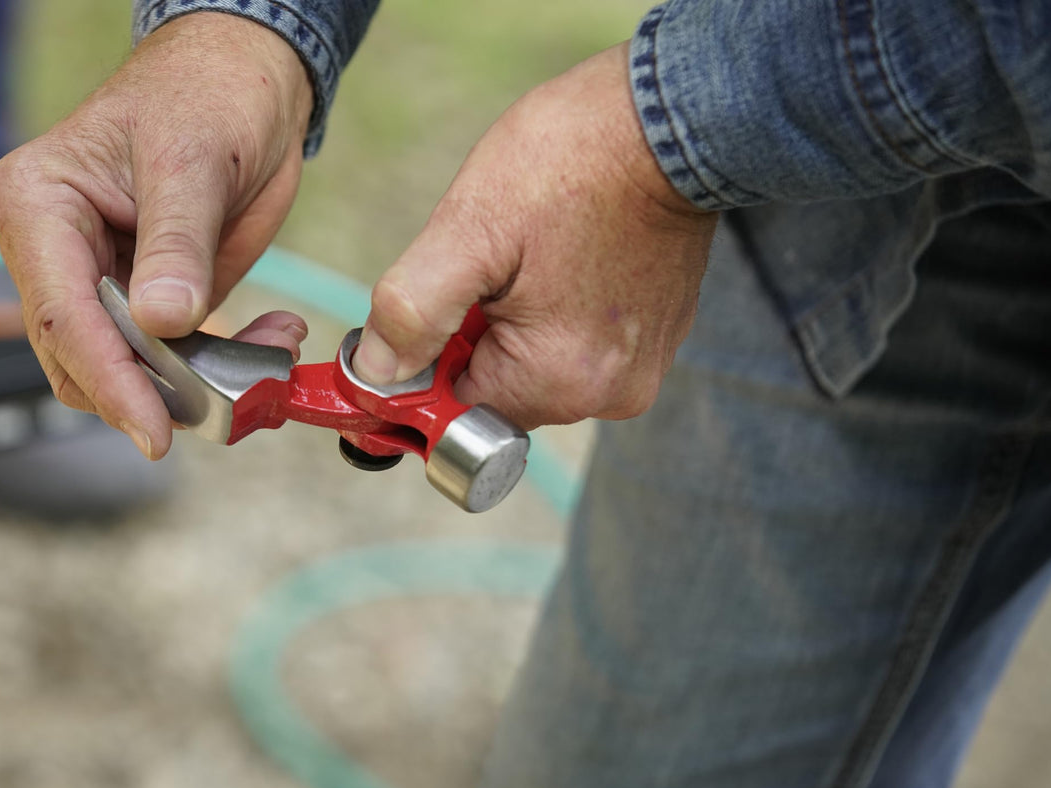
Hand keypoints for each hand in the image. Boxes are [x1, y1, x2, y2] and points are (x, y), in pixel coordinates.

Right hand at [0, 13, 312, 458]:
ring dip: (197, 382)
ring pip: (125, 370)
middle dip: (156, 390)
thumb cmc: (208, 91)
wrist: (250, 77)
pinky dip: (220, 365)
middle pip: (83, 358)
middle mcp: (52, 251)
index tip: (155, 431)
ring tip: (269, 347)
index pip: (61, 315)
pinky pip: (169, 359)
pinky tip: (270, 336)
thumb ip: (176, 243)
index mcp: (36, 204)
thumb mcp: (193, 159)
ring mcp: (98, 280)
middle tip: (237, 398)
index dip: (110, 380)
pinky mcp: (145, 300)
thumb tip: (161, 322)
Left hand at [351, 42, 718, 428]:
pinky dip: (555, 308)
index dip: (428, 362)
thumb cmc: (572, 160)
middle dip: (475, 333)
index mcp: (561, 380)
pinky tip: (563, 253)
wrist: (675, 114)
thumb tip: (375, 375)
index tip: (440, 298)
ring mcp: (638, 368)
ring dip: (513, 318)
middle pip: (496, 389)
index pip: (455, 410)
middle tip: (492, 258)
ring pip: (533, 365)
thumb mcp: (471, 228)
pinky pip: (576, 343)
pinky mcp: (653, 338)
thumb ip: (413, 312)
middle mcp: (608, 394)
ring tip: (535, 248)